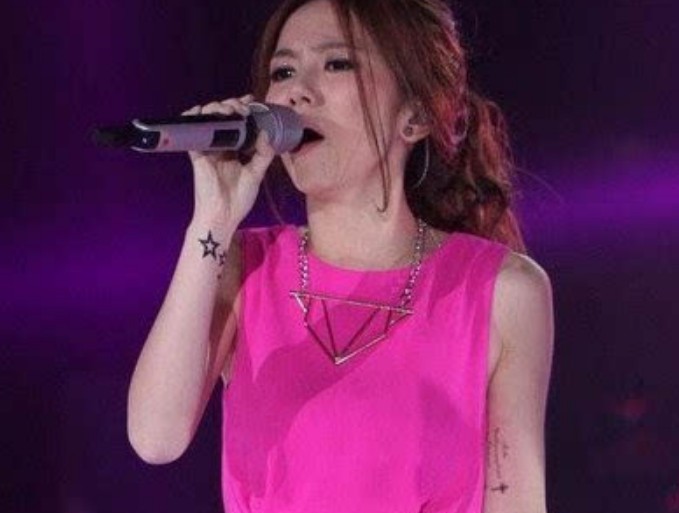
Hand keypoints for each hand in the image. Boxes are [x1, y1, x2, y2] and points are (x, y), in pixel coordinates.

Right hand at [182, 94, 275, 226]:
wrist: (223, 215)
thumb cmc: (239, 198)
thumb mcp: (256, 174)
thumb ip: (263, 154)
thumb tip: (265, 133)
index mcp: (235, 150)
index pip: (237, 123)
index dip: (241, 108)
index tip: (250, 101)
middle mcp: (221, 146)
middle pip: (222, 117)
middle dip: (231, 105)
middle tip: (241, 108)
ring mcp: (208, 148)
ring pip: (207, 120)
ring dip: (215, 109)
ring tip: (227, 111)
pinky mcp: (197, 153)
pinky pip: (191, 132)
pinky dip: (193, 119)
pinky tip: (200, 112)